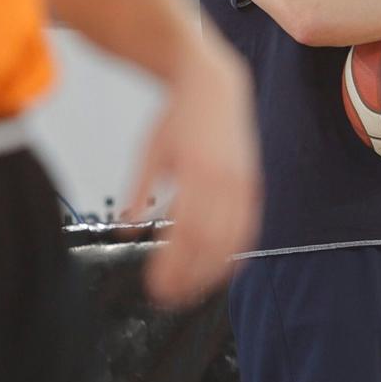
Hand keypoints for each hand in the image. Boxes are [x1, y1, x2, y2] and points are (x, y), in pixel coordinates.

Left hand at [123, 39, 261, 307]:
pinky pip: (248, 227)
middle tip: (168, 297)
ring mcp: (243, 183)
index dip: (173, 266)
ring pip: (232, 241)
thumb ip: (139, 190)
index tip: (155, 286)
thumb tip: (127, 228)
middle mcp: (224, 180)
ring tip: (190, 291)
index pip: (186, 233)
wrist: (214, 84)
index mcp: (196, 172)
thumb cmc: (178, 117)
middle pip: (210, 244)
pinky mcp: (253, 184)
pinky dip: (236, 253)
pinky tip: (221, 269)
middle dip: (189, 277)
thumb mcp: (149, 151)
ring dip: (211, 272)